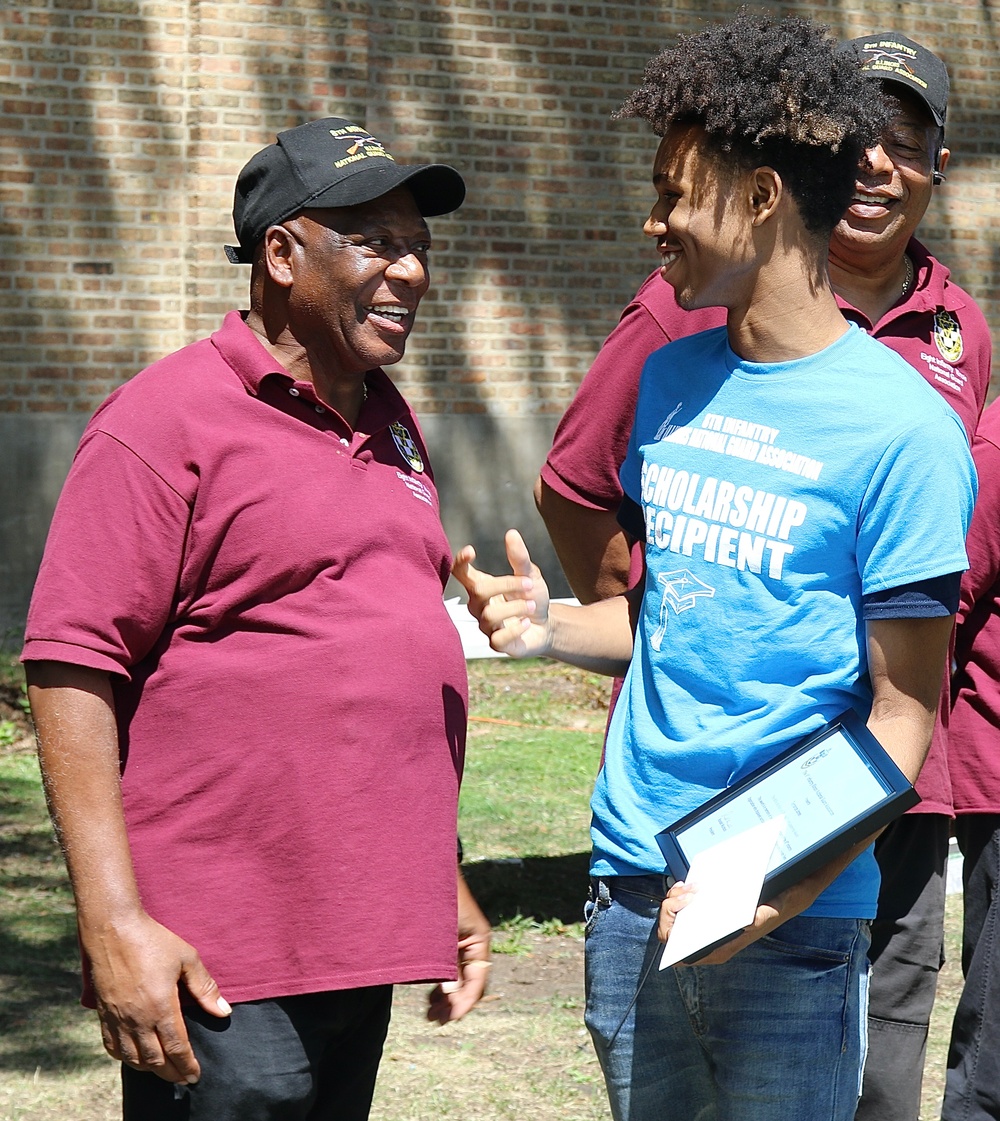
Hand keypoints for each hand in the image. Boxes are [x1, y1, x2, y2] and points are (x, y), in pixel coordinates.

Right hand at [84, 911, 230, 1082]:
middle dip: (171, 1073)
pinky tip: (134, 1058)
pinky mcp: (103, 1014)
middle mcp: (137, 1018)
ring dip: (149, 1069)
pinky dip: (125, 1058)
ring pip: (133, 1058)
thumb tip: (224, 1012)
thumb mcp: (187, 958)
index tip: (195, 1075)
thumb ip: (205, 988)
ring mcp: (117, 1018)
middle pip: (155, 1059)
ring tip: (163, 1071)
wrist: (113, 930)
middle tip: (183, 1079)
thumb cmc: (154, 941)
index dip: (186, 1065)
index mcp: (160, 1006)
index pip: (177, 1047)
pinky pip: (112, 1047)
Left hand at [427, 871, 491, 1023]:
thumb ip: (447, 963)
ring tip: (431, 1015)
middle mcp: (473, 942)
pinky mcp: (446, 940)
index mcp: (479, 939)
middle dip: (454, 1003)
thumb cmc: (436, 897)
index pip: (478, 979)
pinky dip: (440, 983)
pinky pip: (448, 968)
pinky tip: (429, 996)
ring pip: (457, 977)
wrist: (425, 869)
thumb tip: (450, 994)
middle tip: (436, 1021)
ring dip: (446, 997)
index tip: (451, 1019)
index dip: (465, 1002)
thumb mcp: (442, 933)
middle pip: (468, 981)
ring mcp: (459, 942)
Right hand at [452, 529, 551, 657]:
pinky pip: (497, 638)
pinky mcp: (496, 644)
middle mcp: (478, 606)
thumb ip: (519, 557)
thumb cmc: (533, 598)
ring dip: (516, 607)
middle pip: (479, 591)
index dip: (460, 562)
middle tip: (529, 584)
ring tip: (532, 606)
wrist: (547, 627)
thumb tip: (511, 533)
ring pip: (489, 615)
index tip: (472, 551)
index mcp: (481, 586)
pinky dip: (515, 629)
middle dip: (506, 585)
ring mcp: (485, 626)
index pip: (459, 573)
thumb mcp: (530, 575)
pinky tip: (526, 623)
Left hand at [656, 880, 788, 965]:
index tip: (678, 913)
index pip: (680, 954)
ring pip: (674, 916)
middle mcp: (708, 940)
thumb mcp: (769, 912)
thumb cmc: (772, 910)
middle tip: (686, 894)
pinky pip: (683, 905)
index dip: (671, 933)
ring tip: (689, 887)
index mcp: (718, 949)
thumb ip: (760, 918)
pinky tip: (688, 884)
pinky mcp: (705, 910)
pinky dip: (681, 893)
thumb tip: (748, 921)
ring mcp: (705, 925)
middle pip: (671, 931)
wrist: (781, 899)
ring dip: (676, 898)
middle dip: (670, 909)